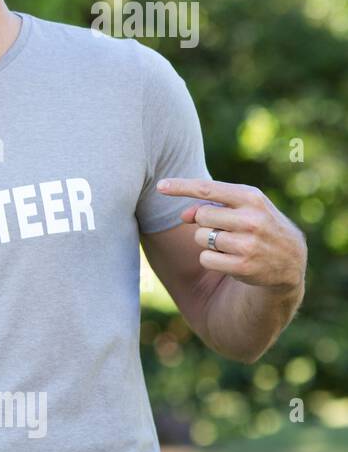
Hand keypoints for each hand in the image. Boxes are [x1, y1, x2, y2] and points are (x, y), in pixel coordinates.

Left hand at [156, 178, 306, 294]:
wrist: (291, 258)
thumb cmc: (259, 225)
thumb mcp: (244, 207)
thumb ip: (213, 205)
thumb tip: (183, 215)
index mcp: (252, 197)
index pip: (208, 189)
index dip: (181, 187)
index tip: (160, 186)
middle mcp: (251, 219)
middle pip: (200, 216)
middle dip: (204, 222)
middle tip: (225, 228)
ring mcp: (248, 244)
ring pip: (200, 238)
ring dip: (208, 242)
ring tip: (232, 244)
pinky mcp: (242, 266)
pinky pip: (205, 258)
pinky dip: (211, 259)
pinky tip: (231, 259)